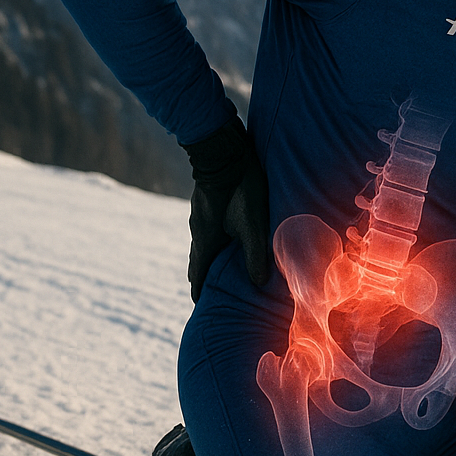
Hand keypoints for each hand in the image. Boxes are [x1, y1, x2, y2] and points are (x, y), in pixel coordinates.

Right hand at [181, 116, 269, 301]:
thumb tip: (257, 282)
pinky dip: (214, 242)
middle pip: (198, 260)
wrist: (223, 151)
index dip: (200, 289)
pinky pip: (208, 230)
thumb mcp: (252, 222)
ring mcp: (201, 216)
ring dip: (208, 258)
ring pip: (203, 244)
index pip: (199, 272)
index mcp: (205, 239)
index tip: (199, 304)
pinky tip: (224, 237)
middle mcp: (198, 230)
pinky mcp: (208, 204)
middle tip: (208, 291)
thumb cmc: (240, 187)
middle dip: (202, 277)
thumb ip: (254, 252)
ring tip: (217, 268)